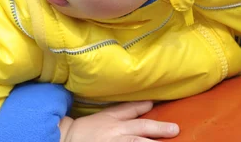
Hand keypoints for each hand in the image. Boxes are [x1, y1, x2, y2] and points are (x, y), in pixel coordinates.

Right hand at [59, 101, 179, 141]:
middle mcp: (115, 133)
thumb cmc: (88, 129)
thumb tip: (150, 103)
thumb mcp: (106, 116)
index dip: (151, 114)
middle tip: (175, 130)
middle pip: (139, 131)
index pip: (135, 115)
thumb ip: (127, 110)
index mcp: (115, 121)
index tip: (169, 119)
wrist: (65, 140)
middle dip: (157, 130)